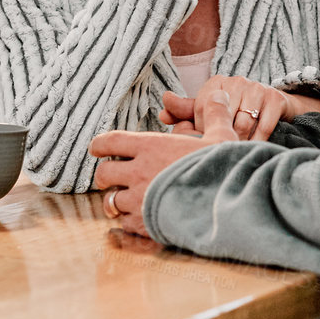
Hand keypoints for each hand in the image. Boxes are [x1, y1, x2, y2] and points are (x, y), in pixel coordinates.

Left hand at [92, 92, 241, 236]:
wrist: (223, 206)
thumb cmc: (220, 169)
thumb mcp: (221, 137)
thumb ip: (215, 115)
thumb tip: (218, 94)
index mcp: (152, 147)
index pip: (111, 141)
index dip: (99, 145)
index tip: (96, 148)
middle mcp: (139, 172)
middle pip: (104, 173)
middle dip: (104, 176)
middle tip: (110, 178)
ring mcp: (139, 200)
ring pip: (110, 201)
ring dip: (115, 200)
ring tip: (122, 201)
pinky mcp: (145, 223)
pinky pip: (126, 223)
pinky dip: (130, 221)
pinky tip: (140, 219)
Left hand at [159, 76, 319, 141]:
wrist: (278, 109)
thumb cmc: (238, 114)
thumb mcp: (211, 113)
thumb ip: (186, 113)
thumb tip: (161, 114)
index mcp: (216, 83)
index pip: (201, 109)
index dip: (203, 130)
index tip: (207, 142)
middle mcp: (236, 81)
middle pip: (223, 119)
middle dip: (223, 139)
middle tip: (223, 152)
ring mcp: (257, 88)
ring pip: (243, 124)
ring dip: (241, 142)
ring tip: (238, 152)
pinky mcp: (275, 98)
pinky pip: (263, 126)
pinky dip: (258, 141)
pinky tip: (254, 149)